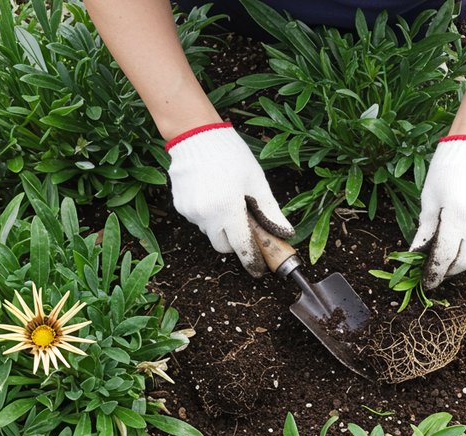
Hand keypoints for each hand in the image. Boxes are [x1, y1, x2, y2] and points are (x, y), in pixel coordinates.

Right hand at [166, 123, 293, 276]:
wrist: (195, 135)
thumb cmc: (231, 155)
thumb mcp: (257, 181)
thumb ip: (270, 211)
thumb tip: (285, 233)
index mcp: (228, 209)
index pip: (242, 246)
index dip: (252, 259)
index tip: (259, 270)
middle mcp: (206, 215)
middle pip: (223, 245)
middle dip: (234, 240)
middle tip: (243, 222)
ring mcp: (190, 212)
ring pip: (210, 232)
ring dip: (220, 225)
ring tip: (226, 199)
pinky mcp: (180, 206)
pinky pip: (198, 220)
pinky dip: (207, 214)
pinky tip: (212, 193)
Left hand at [410, 136, 465, 288]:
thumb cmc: (446, 171)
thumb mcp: (430, 200)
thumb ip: (426, 229)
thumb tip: (415, 254)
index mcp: (456, 220)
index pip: (445, 257)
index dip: (435, 272)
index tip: (427, 281)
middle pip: (465, 262)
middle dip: (450, 271)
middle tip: (438, 272)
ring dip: (463, 259)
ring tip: (450, 257)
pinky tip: (465, 239)